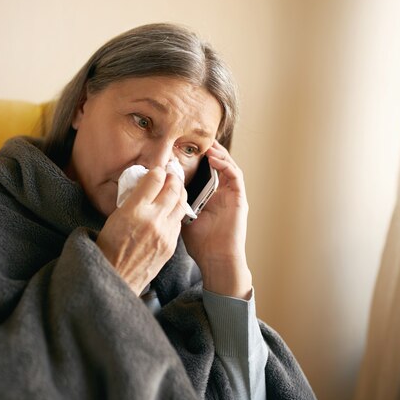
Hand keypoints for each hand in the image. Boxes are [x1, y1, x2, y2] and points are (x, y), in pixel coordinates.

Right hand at [97, 167, 187, 295]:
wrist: (116, 276)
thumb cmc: (109, 247)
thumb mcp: (115, 217)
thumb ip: (133, 201)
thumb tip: (145, 187)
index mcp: (134, 210)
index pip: (154, 180)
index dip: (158, 172)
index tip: (158, 170)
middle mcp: (152, 219)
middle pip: (172, 189)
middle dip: (173, 178)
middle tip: (172, 174)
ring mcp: (164, 233)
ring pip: (181, 205)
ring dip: (180, 193)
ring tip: (176, 188)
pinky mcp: (171, 245)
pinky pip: (178, 222)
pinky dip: (177, 212)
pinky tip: (172, 209)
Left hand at [182, 140, 252, 299]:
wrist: (216, 260)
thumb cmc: (200, 243)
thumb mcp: (183, 217)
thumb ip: (177, 202)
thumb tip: (159, 189)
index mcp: (210, 196)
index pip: (206, 170)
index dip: (198, 158)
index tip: (184, 147)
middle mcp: (223, 193)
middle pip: (219, 164)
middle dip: (209, 150)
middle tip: (196, 139)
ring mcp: (232, 195)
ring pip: (228, 166)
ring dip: (218, 153)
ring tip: (206, 144)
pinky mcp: (240, 199)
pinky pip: (235, 176)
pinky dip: (226, 165)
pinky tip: (214, 159)